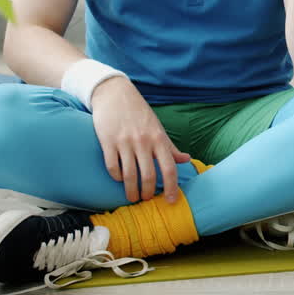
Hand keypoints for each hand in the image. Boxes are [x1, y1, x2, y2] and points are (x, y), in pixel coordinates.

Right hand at [91, 77, 191, 203]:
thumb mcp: (158, 128)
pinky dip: (116, 177)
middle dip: (148, 192)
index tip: (172, 201)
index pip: (170, 168)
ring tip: (132, 197)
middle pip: (149, 176)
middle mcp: (144, 141)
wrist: (115, 93)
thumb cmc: (138, 112)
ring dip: (131, 191)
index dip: (172, 187)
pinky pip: (113, 166)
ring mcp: (125, 141)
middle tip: (146, 199)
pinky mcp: (108, 141)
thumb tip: (186, 159)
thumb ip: (170, 146)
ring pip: (130, 175)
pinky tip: (119, 180)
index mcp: (159, 139)